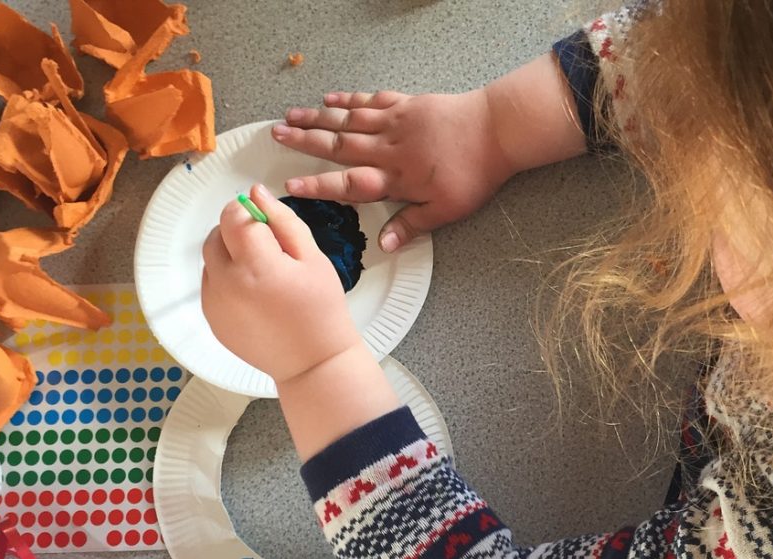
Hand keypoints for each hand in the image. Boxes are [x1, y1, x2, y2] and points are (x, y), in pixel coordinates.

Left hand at [201, 185, 360, 384]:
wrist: (313, 363)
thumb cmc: (321, 310)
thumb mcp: (312, 258)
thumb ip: (283, 221)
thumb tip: (256, 193)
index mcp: (256, 265)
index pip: (232, 216)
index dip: (248, 212)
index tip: (265, 224)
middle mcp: (227, 283)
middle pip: (215, 236)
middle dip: (236, 233)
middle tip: (266, 249)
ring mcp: (215, 303)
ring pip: (210, 260)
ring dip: (229, 256)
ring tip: (261, 274)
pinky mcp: (211, 319)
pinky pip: (211, 285)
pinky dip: (226, 280)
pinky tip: (254, 295)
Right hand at [272, 90, 515, 251]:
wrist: (497, 130)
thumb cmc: (474, 173)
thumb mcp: (446, 210)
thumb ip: (412, 226)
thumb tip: (384, 246)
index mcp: (396, 178)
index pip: (348, 184)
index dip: (318, 186)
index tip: (290, 186)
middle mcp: (388, 148)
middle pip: (338, 144)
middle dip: (305, 141)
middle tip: (276, 135)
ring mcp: (396, 122)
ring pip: (348, 119)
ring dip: (317, 117)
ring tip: (290, 115)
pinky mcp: (407, 104)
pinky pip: (370, 100)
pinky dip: (349, 99)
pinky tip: (331, 97)